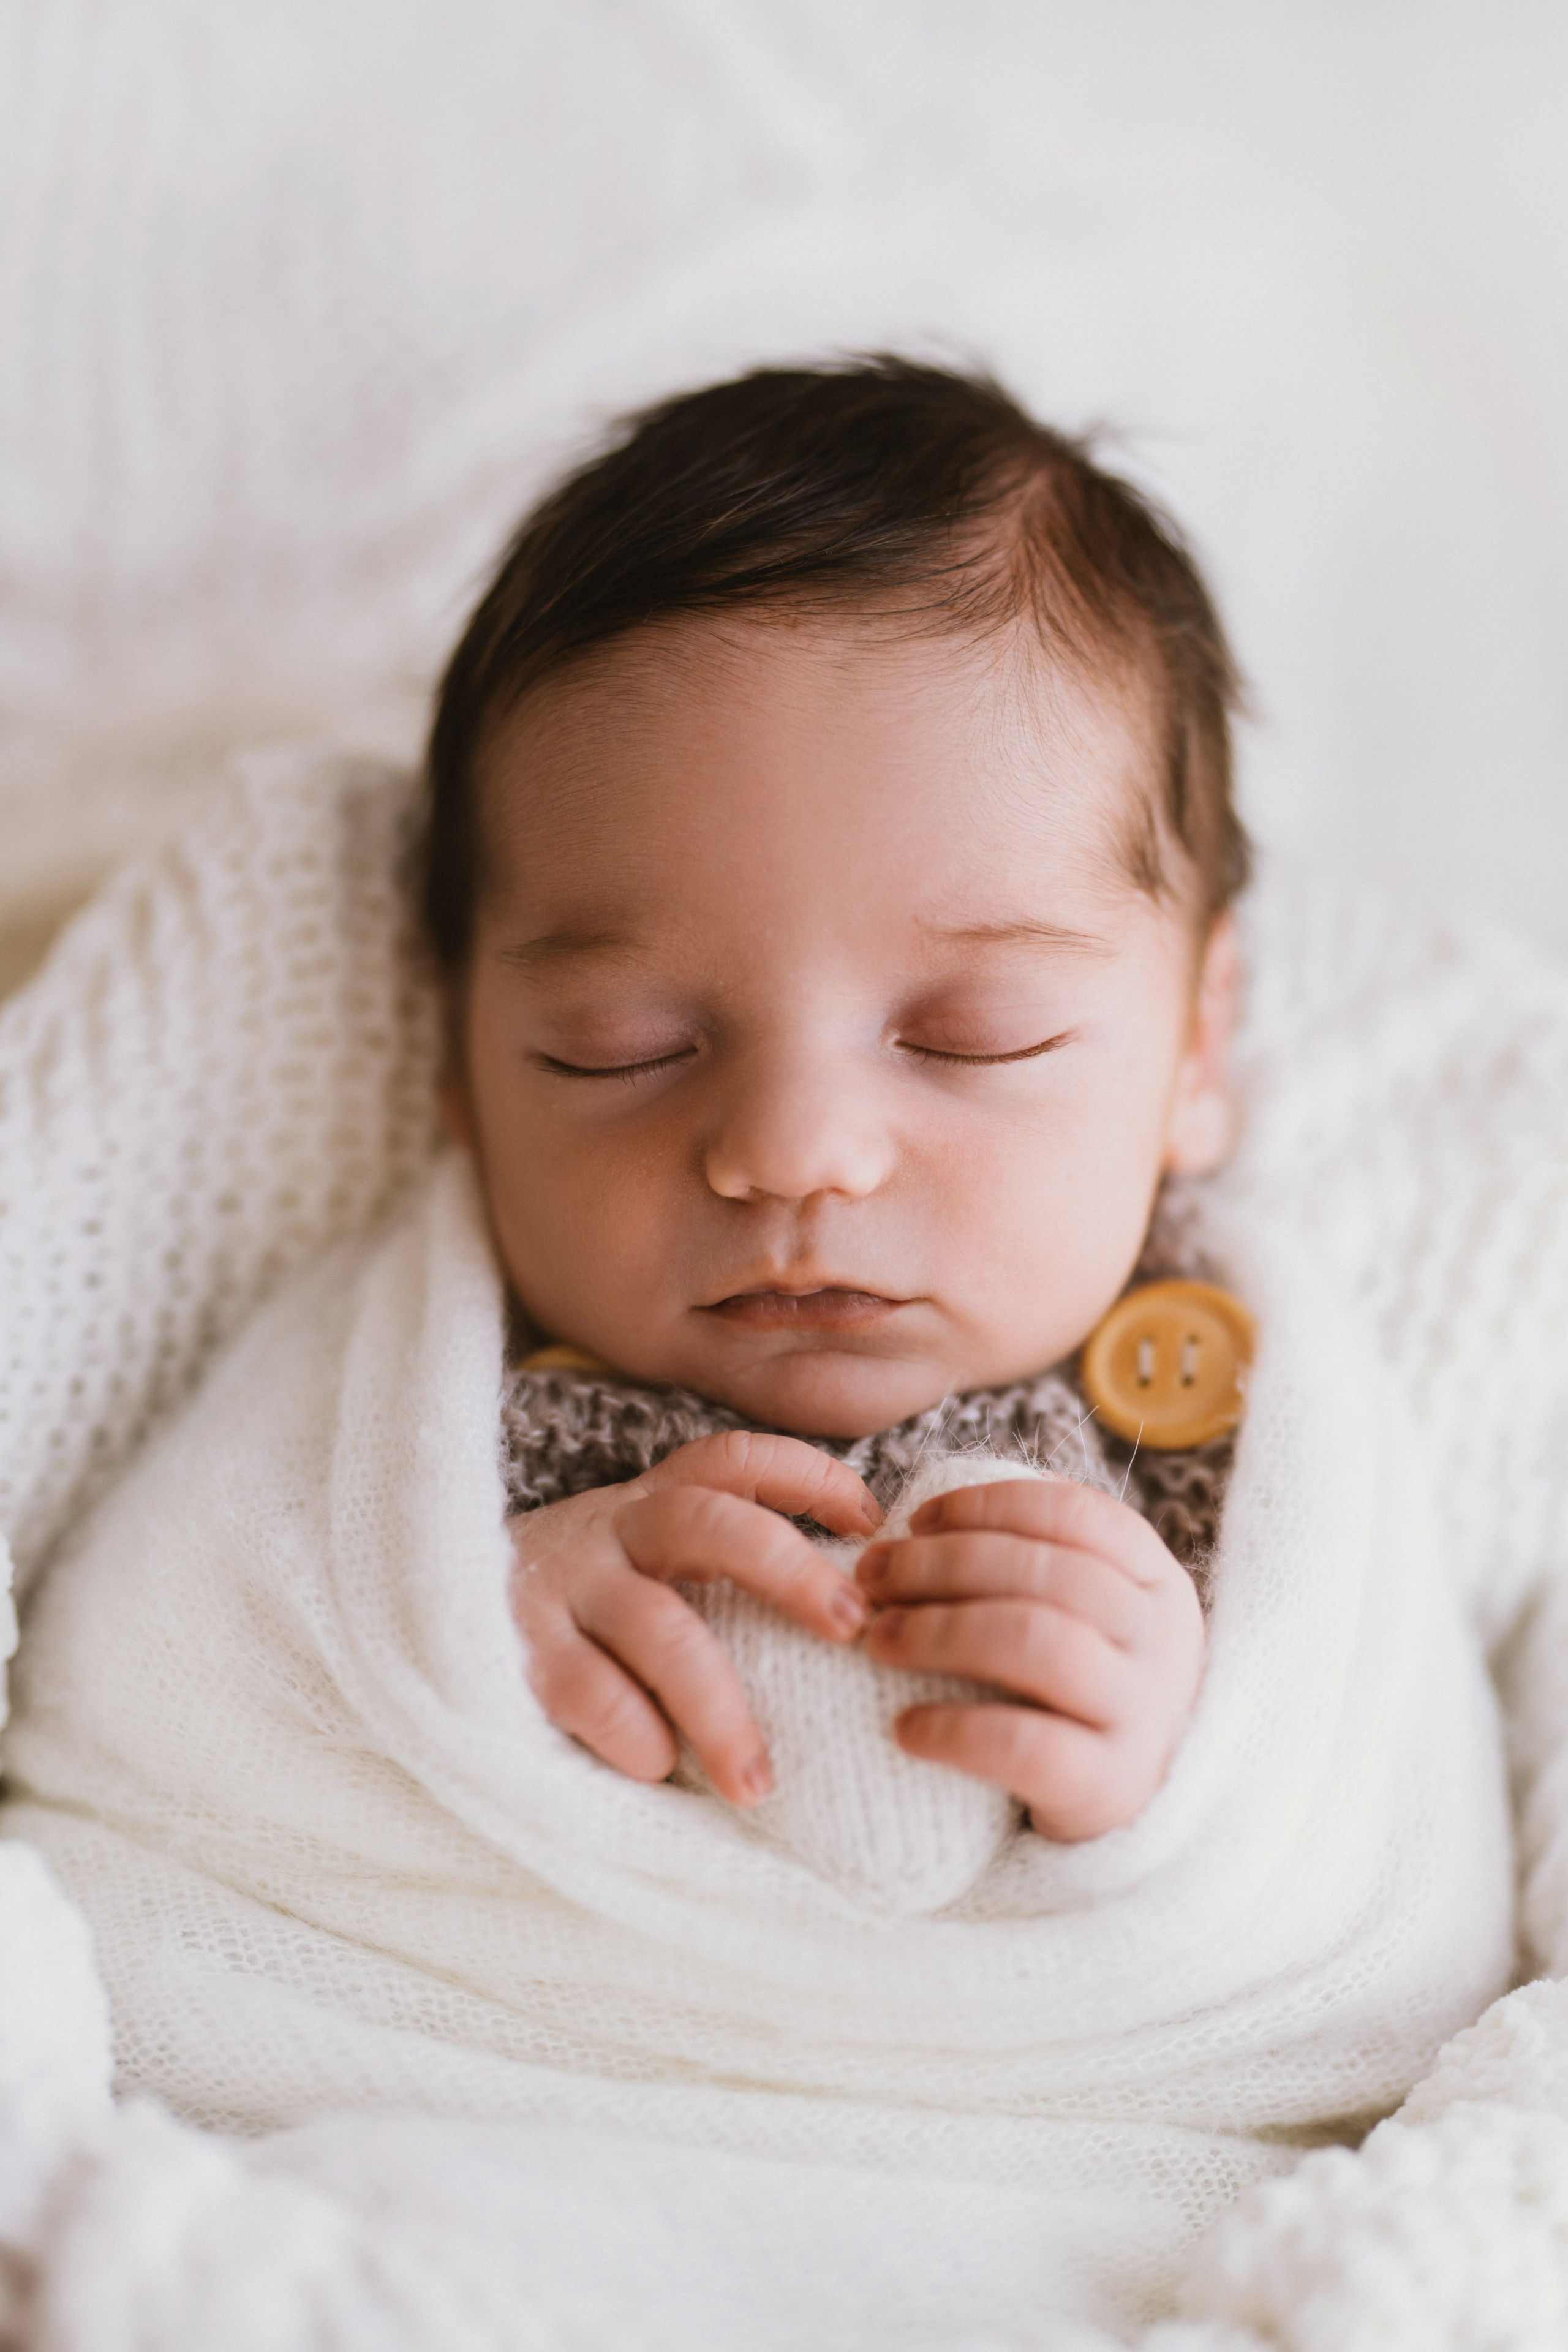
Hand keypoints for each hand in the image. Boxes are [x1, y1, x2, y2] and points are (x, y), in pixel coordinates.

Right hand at [509, 1431, 879, 1806]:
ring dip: (721, 1709)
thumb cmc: (574, 1606)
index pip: (734, 1460)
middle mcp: (608, 1530)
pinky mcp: (517, 1651)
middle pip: (711, 1522)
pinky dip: (636, 1735)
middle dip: (790, 1569)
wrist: (424, 1609)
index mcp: (648, 1504)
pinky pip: (591, 1694)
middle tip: (853, 1627)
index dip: (808, 1475)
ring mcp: (562, 1586)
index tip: (870, 1520)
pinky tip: (659, 1766)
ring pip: (661, 1629)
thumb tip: (849, 1620)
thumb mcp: (641, 1564)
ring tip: (758, 1783)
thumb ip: (714, 1570)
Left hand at [855, 1477, 1203, 1841]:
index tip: (916, 1521)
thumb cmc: (1079, 1691)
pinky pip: (1025, 1746)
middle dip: (942, 1564)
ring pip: (1039, 1641)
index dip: (987, 1507)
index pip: (1074, 1514)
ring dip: (941, 1631)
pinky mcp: (1110, 1788)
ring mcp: (1143, 1715)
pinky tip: (906, 1728)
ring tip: (880, 1641)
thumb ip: (1032, 1561)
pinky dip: (954, 1730)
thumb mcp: (1084, 1616)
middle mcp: (1161, 1641)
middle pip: (1047, 1573)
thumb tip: (924, 1522)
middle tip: (872, 1577)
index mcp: (1155, 1582)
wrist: (1131, 1808)